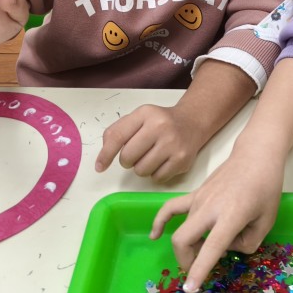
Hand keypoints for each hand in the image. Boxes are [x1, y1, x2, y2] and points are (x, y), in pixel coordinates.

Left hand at [96, 101, 210, 180]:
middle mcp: (160, 126)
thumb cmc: (159, 122)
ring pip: (141, 171)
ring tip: (151, 157)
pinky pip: (157, 178)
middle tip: (136, 154)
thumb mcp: (138, 118)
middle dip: (128, 160)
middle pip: (128, 157)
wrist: (192, 122)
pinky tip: (162, 162)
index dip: (105, 154)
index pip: (117, 136)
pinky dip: (156, 174)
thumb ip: (117, 131)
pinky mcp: (182, 160)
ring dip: (142, 168)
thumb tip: (103, 158)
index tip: (100, 167)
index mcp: (145, 113)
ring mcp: (173, 144)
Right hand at [149, 142, 284, 292]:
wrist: (256, 155)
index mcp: (231, 215)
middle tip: (197, 271)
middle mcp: (210, 207)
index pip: (210, 248)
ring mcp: (199, 199)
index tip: (190, 288)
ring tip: (198, 253)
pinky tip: (154, 235)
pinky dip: (159, 222)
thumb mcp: (267, 220)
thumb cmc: (266, 187)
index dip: (199, 270)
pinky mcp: (194, 193)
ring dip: (186, 247)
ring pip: (180, 229)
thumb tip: (228, 249)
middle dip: (185, 262)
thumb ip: (248, 243)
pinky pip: (171, 208)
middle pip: (182, 239)